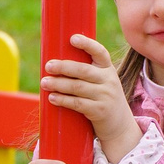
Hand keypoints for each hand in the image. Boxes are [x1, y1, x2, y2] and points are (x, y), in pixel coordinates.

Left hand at [40, 34, 141, 160]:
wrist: (119, 125)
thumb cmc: (103, 98)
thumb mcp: (102, 82)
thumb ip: (86, 72)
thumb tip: (55, 64)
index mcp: (107, 68)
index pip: (100, 52)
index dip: (86, 44)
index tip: (72, 38)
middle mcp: (108, 80)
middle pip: (83, 70)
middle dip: (64, 67)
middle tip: (48, 66)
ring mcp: (105, 96)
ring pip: (77, 87)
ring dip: (58, 84)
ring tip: (44, 83)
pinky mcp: (99, 111)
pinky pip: (77, 103)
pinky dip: (63, 100)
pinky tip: (52, 98)